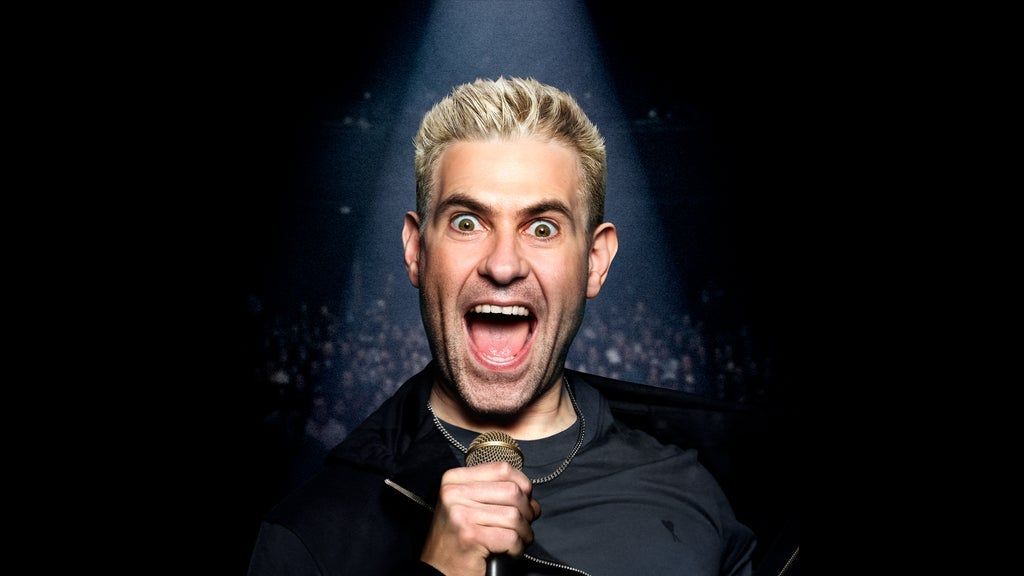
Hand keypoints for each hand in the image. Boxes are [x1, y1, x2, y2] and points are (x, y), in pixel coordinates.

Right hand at [420, 461, 541, 575]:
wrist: (437, 570)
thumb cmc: (458, 537)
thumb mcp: (467, 504)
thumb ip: (493, 491)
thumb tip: (529, 494)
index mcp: (454, 479)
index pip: (502, 469)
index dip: (522, 485)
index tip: (523, 501)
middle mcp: (454, 493)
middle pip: (512, 491)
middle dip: (527, 510)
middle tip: (524, 525)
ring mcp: (460, 514)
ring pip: (514, 515)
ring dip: (524, 531)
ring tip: (519, 540)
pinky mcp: (470, 536)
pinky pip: (511, 537)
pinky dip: (518, 547)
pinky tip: (511, 552)